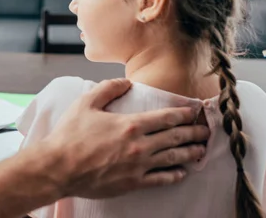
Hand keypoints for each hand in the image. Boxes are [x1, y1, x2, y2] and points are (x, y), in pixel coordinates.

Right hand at [44, 78, 208, 198]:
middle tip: (206, 130)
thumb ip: (108, 89)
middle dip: (193, 133)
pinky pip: (161, 179)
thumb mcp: (85, 103)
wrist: (59, 168)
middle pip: (175, 138)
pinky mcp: (133, 183)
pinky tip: (182, 172)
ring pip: (173, 158)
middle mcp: (139, 146)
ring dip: (190, 153)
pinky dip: (174, 175)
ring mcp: (138, 166)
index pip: (166, 118)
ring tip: (201, 150)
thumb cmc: (70, 135)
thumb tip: (126, 82)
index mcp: (130, 125)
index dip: (184, 114)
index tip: (195, 111)